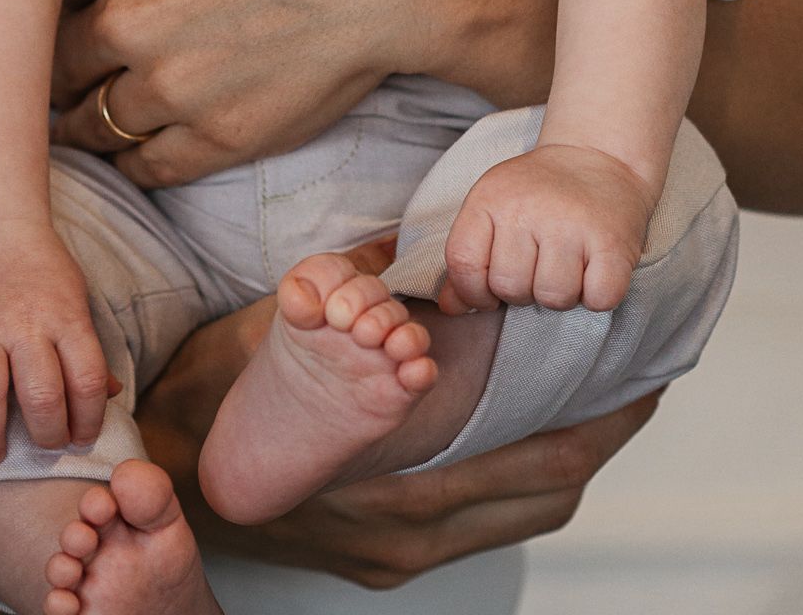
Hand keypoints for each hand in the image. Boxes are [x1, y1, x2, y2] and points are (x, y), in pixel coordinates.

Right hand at [0, 223, 111, 465]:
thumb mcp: (75, 296)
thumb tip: (108, 394)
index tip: (81, 439)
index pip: (86, 379)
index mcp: (64, 316)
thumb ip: (88, 346)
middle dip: (46, 437)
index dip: (90, 420)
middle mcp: (24, 322)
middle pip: (41, 396)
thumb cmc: (38, 264)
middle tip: (44, 449)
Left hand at [50, 0, 555, 185]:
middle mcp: (125, 19)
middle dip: (55, 57)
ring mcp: (170, 87)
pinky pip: (148, 168)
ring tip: (78, 117)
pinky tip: (134, 150)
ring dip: (83, 117)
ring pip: (94, 121)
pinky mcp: (218, 137)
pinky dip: (133, 162)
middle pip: (58, 55)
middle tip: (54, 62)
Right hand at [133, 240, 663, 582]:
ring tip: (605, 401)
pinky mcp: (388, 560)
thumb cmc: (220, 395)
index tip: (640, 368)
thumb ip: (358, 287)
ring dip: (568, 457)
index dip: (597, 416)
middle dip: (599, 433)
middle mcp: (408, 529)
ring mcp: (400, 552)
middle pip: (544, 491)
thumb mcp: (290, 324)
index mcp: (397, 479)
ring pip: (523, 512)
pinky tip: (536, 434)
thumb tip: (410, 243)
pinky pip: (486, 524)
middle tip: (640, 376)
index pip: (533, 455)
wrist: (162, 472)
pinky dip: (523, 480)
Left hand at [441, 144, 652, 314]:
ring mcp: (571, 223)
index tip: (493, 288)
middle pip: (510, 288)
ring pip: (553, 298)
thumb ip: (469, 256)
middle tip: (541, 264)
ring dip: (562, 294)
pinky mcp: (612, 241)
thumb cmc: (541, 192)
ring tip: (569, 264)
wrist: (597, 155)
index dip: (474, 290)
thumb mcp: (494, 208)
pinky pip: (598, 298)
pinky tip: (595, 268)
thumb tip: (450, 307)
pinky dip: (598, 295)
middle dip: (524, 291)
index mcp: (490, 197)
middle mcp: (527, 207)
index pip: (463, 263)